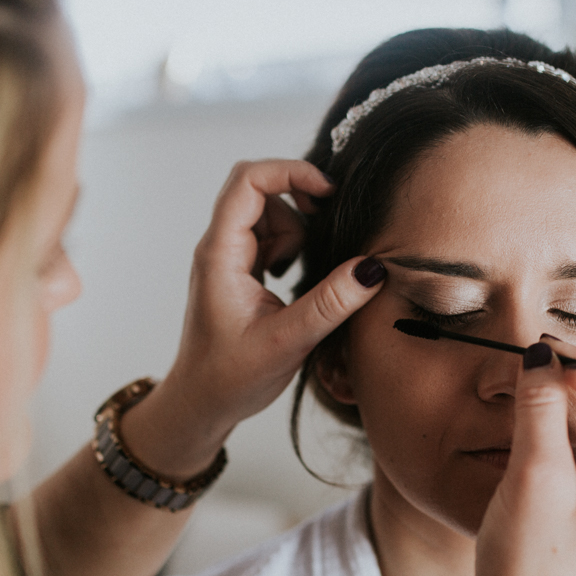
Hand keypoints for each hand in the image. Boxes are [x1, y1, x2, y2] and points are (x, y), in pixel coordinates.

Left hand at [121, 159, 382, 476]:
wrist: (202, 403)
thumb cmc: (232, 378)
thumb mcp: (289, 341)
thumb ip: (331, 303)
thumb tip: (372, 269)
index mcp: (220, 255)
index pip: (248, 181)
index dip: (291, 172)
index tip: (328, 192)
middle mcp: (219, 248)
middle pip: (260, 191)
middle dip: (299, 202)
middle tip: (326, 233)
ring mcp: (228, 258)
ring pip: (269, 214)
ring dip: (296, 234)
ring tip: (299, 277)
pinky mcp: (239, 272)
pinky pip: (269, 239)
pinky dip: (291, 250)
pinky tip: (292, 283)